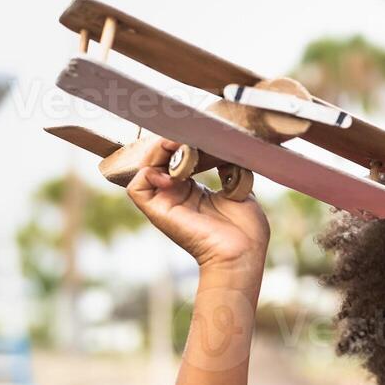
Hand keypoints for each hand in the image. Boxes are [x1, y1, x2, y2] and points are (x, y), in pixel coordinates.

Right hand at [125, 136, 270, 275]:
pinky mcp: (158, 211)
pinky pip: (138, 186)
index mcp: (193, 190)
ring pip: (145, 167)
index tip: (197, 130)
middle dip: (169, 141)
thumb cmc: (246, 231)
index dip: (182, 142)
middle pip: (158, 159)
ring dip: (159, 151)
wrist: (243, 254)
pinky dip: (149, 172)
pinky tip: (172, 174)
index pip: (176, 158)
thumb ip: (228, 168)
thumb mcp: (239, 189)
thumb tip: (222, 148)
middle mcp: (176, 194)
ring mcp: (165, 202)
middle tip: (185, 132)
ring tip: (177, 144)